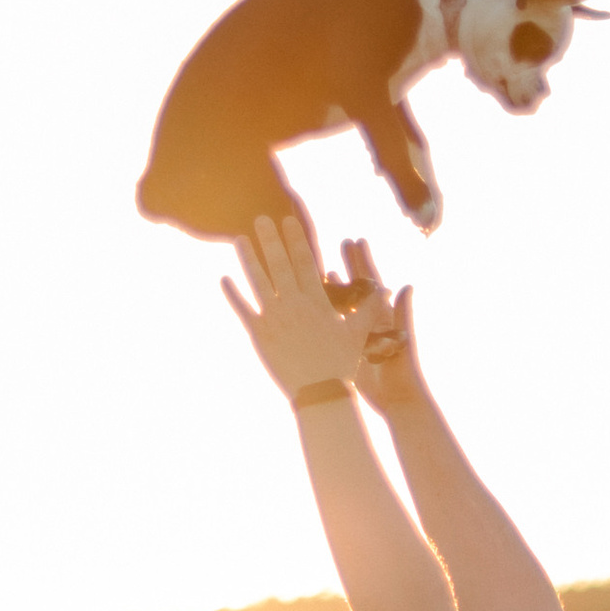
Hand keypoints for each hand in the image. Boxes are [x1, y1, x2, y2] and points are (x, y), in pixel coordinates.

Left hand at [222, 217, 398, 404]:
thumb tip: (385, 290)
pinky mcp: (260, 335)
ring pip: (258, 282)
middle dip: (270, 239)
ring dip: (249, 259)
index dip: (295, 239)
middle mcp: (294, 305)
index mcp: (316, 301)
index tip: (288, 220)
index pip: (304, 262)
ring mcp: (274, 319)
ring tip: (240, 239)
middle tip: (261, 219)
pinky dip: (233, 294)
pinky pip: (243, 310)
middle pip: (279, 265)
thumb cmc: (341, 363)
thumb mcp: (357, 333)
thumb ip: (366, 309)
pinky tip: (224, 279)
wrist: (320, 391)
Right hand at [329, 236, 429, 423]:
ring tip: (319, 268)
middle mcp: (370, 319)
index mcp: (383, 314)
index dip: (363, 261)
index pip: (371, 281)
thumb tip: (407, 286)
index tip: (356, 240)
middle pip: (356, 286)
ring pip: (341, 304)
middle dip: (348, 264)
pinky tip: (310, 303)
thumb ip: (403, 313)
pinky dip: (323, 313)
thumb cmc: (402, 369)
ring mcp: (357, 332)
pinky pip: (332, 325)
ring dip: (332, 286)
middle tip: (338, 243)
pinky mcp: (347, 346)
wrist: (396, 397)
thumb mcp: (401, 339)